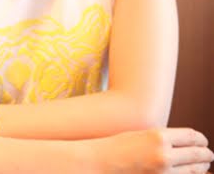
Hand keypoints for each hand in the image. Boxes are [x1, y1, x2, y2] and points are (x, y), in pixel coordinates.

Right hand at [92, 127, 212, 173]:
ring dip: (201, 167)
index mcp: (159, 135)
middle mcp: (164, 154)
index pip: (191, 136)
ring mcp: (163, 172)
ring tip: (204, 165)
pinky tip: (190, 173)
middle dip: (205, 155)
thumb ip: (163, 139)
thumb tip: (185, 144)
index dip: (201, 139)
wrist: (102, 163)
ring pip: (193, 171)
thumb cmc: (119, 146)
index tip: (204, 141)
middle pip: (196, 154)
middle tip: (209, 154)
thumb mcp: (142, 135)